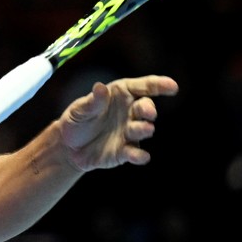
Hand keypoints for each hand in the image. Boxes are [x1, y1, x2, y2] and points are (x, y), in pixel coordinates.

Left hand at [58, 75, 178, 171]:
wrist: (69, 147)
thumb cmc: (77, 121)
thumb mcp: (79, 110)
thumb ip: (92, 102)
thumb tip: (100, 88)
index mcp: (120, 94)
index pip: (143, 87)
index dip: (159, 85)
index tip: (172, 86)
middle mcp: (130, 112)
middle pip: (146, 107)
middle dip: (149, 109)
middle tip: (148, 112)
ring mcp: (130, 132)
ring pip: (143, 129)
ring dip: (144, 129)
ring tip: (144, 129)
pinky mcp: (126, 152)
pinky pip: (136, 153)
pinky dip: (140, 155)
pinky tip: (141, 156)